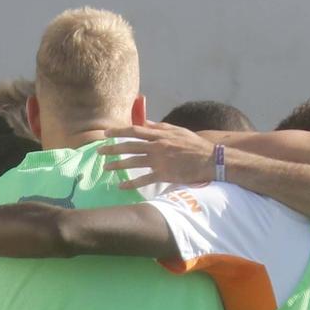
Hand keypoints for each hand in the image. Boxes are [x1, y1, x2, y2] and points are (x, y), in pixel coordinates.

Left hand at [98, 120, 214, 190]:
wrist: (211, 159)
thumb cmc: (195, 145)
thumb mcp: (178, 131)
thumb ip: (159, 127)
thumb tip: (144, 123)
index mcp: (160, 135)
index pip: (134, 131)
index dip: (118, 132)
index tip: (106, 133)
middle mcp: (157, 146)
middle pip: (129, 146)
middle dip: (112, 148)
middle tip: (98, 151)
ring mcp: (160, 161)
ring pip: (133, 162)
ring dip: (117, 165)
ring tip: (105, 168)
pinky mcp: (164, 174)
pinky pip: (143, 179)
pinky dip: (131, 183)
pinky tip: (121, 186)